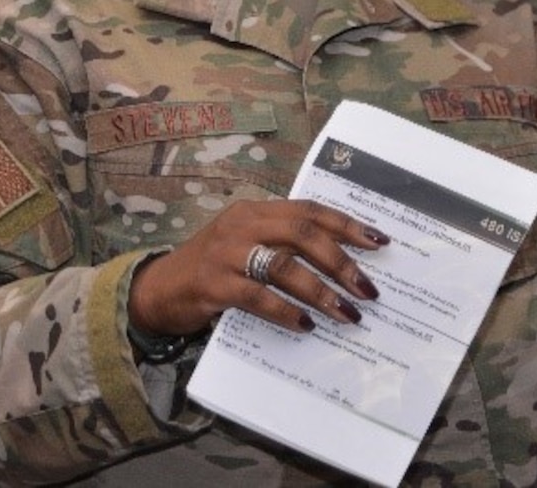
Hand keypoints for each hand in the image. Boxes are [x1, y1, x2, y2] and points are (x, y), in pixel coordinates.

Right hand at [127, 199, 386, 336]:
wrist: (156, 291)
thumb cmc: (211, 271)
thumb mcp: (246, 248)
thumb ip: (282, 249)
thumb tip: (340, 269)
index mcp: (255, 211)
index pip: (309, 210)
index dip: (347, 224)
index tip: (380, 241)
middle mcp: (242, 224)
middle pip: (303, 234)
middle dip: (341, 261)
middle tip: (367, 289)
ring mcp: (225, 253)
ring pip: (283, 265)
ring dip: (320, 291)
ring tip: (346, 313)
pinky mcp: (212, 283)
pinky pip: (257, 296)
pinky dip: (285, 311)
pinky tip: (305, 326)